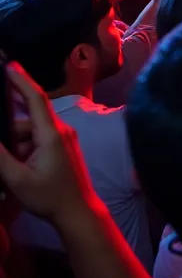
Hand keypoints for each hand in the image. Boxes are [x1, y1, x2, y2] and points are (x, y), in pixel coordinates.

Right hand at [0, 63, 95, 224]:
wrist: (78, 212)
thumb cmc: (49, 196)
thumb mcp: (17, 178)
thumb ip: (0, 156)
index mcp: (51, 133)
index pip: (35, 99)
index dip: (21, 81)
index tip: (9, 65)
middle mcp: (60, 130)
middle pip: (25, 122)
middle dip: (7, 137)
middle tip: (6, 164)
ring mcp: (63, 139)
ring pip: (28, 135)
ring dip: (14, 149)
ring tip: (8, 173)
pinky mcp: (62, 148)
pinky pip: (36, 143)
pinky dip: (22, 153)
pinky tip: (16, 172)